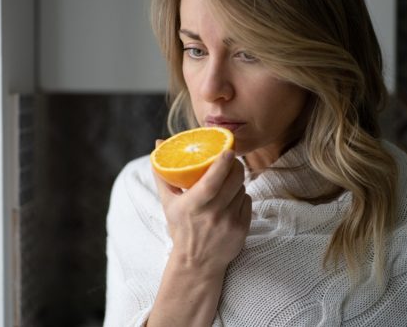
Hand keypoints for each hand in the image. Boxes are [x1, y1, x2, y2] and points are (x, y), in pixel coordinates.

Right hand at [152, 141, 251, 273]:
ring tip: (227, 184)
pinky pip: (247, 202)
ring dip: (237, 182)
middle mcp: (213, 214)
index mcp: (193, 206)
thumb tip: (158, 144)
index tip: (228, 150)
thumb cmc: (181, 228)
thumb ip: (163, 173)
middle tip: (231, 160)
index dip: (222, 164)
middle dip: (235, 166)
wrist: (197, 263)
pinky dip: (241, 197)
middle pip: (233, 180)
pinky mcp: (242, 229)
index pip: (211, 182)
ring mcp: (229, 222)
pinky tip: (231, 200)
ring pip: (241, 189)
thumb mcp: (168, 203)